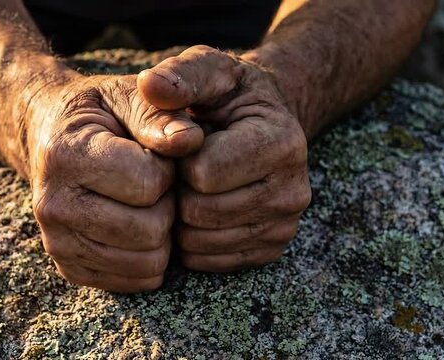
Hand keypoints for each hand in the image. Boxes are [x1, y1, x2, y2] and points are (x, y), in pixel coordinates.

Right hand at [27, 74, 202, 291]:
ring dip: (160, 233)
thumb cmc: (101, 113)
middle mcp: (52, 205)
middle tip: (153, 183)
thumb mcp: (129, 96)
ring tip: (145, 203)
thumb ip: (160, 115)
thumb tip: (191, 140)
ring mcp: (57, 242)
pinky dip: (149, 256)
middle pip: (150, 231)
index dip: (166, 169)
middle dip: (166, 205)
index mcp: (66, 155)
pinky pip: (135, 282)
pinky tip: (137, 224)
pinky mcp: (69, 268)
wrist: (53, 136)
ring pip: (147, 263)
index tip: (154, 155)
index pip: (149, 184)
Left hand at [138, 45, 311, 271]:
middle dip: (180, 189)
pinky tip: (202, 206)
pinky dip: (193, 240)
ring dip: (182, 216)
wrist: (260, 124)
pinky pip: (207, 261)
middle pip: (200, 213)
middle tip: (185, 166)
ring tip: (194, 184)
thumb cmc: (228, 95)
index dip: (179, 158)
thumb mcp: (208, 70)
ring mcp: (284, 225)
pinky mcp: (269, 249)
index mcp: (282, 143)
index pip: (203, 173)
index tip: (186, 140)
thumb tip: (150, 86)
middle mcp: (293, 190)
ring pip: (200, 242)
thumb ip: (181, 75)